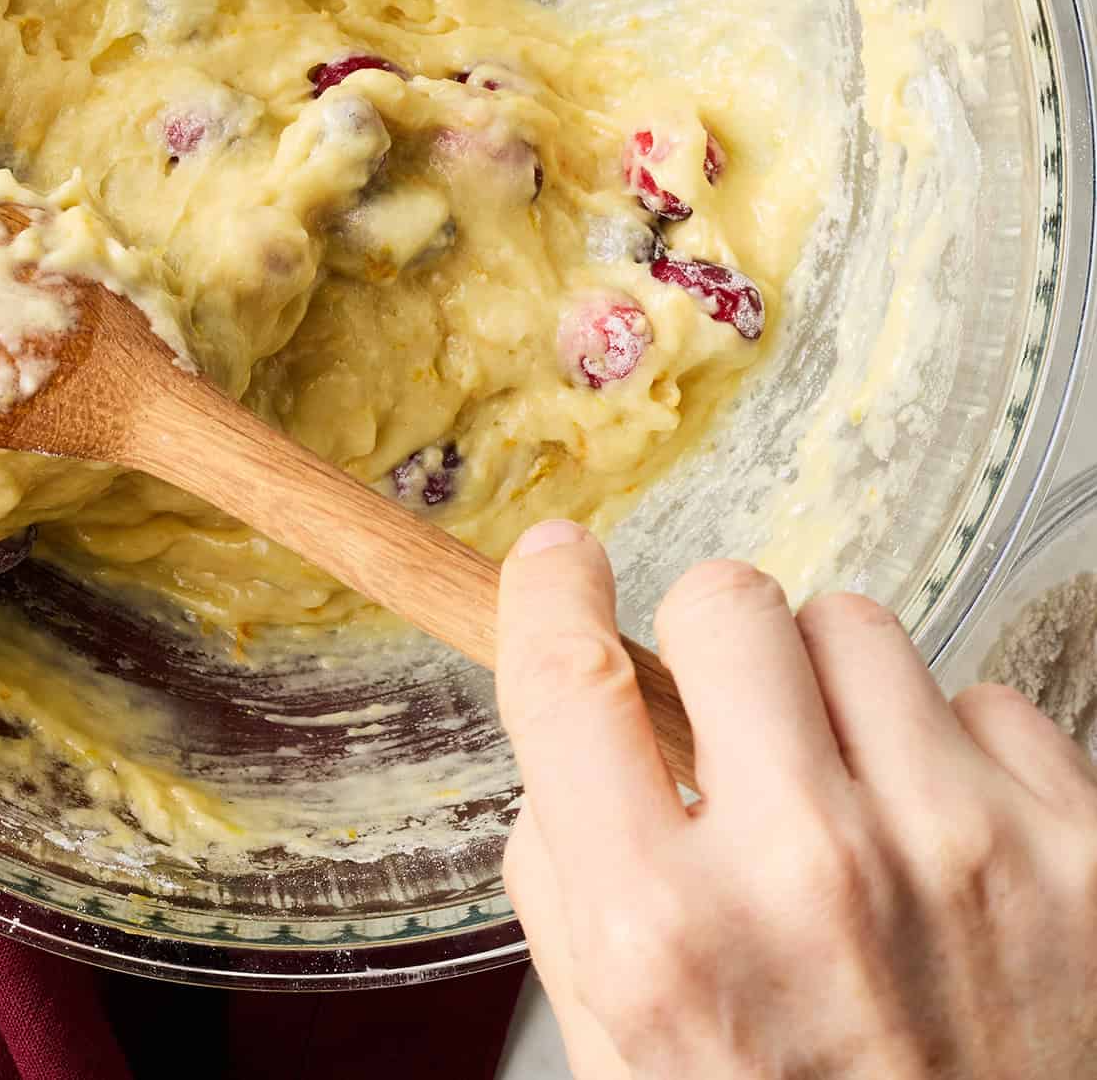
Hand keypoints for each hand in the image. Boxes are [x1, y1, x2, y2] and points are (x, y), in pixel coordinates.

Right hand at [498, 521, 1096, 1077]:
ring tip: (848, 792)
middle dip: (713, 650)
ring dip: (834, 694)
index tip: (560, 562)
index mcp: (665, 932)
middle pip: (727, 603)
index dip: (550, 591)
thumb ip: (570, 879)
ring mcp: (958, 855)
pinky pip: (987, 698)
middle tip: (731, 722)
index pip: (568, 676)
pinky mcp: (1081, 856)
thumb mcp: (619, 1045)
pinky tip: (946, 845)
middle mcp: (808, 876)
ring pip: (858, 627)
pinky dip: (955, 755)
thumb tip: (578, 722)